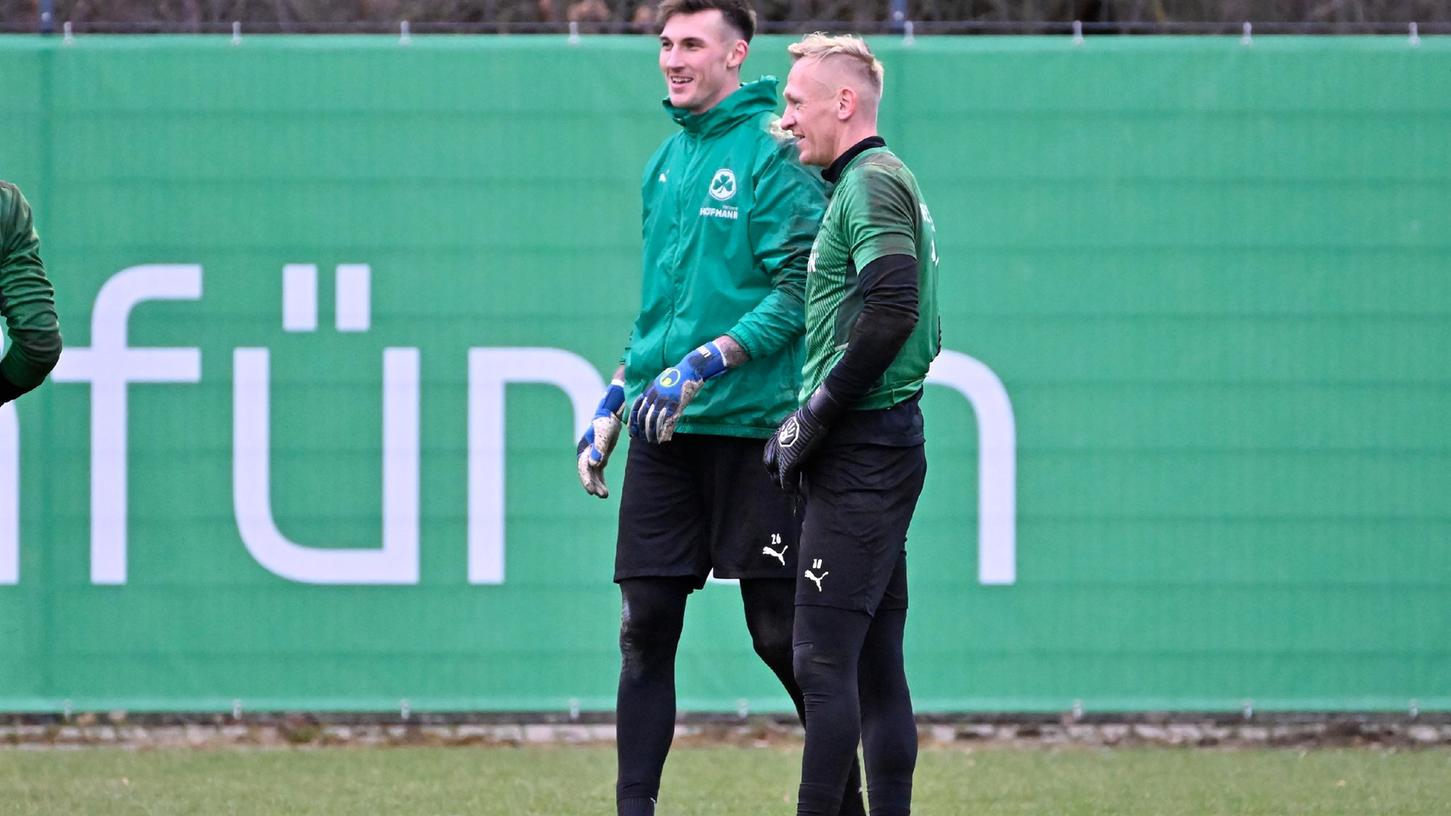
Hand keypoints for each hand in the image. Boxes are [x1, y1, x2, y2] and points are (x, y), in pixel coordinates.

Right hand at [577, 381, 625, 497]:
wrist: (611, 416)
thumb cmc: (606, 423)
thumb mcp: (604, 435)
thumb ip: (599, 449)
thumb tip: (594, 464)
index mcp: (584, 449)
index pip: (583, 467)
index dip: (586, 479)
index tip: (591, 491)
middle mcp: (586, 454)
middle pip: (587, 473)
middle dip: (592, 485)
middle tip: (600, 495)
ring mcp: (592, 456)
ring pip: (593, 474)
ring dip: (597, 485)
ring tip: (604, 495)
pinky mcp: (600, 457)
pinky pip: (598, 472)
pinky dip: (600, 481)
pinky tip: (605, 491)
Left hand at [628, 341, 727, 442]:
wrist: (689, 369)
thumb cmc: (676, 375)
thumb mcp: (660, 381)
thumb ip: (653, 392)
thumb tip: (647, 402)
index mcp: (650, 390)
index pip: (637, 407)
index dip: (633, 420)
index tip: (631, 429)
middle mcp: (655, 395)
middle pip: (643, 415)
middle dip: (640, 428)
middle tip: (639, 438)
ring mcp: (665, 400)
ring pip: (653, 419)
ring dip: (651, 432)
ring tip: (650, 440)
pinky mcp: (675, 404)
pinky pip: (666, 420)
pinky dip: (663, 430)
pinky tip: (661, 437)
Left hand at [763, 387, 842, 492]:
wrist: (812, 417)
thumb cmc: (808, 415)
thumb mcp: (793, 419)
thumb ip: (790, 424)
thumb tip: (792, 422)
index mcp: (777, 434)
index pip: (769, 451)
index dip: (773, 461)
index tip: (778, 467)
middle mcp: (776, 444)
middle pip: (769, 462)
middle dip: (774, 472)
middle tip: (780, 479)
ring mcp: (781, 453)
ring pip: (776, 471)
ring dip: (781, 481)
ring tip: (787, 488)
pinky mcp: (788, 461)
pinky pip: (785, 476)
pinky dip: (787, 484)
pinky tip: (790, 490)